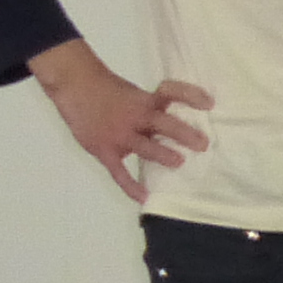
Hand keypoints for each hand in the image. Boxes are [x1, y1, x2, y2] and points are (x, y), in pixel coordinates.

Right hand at [29, 40, 210, 204]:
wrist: (73, 84)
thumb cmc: (103, 87)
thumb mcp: (130, 92)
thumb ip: (147, 110)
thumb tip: (169, 125)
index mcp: (144, 100)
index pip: (172, 93)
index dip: (191, 96)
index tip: (209, 103)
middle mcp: (136, 115)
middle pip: (164, 123)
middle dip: (184, 134)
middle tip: (202, 144)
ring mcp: (119, 133)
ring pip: (145, 146)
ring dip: (163, 154)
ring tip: (179, 162)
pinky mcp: (104, 149)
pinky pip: (119, 172)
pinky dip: (131, 186)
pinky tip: (143, 198)